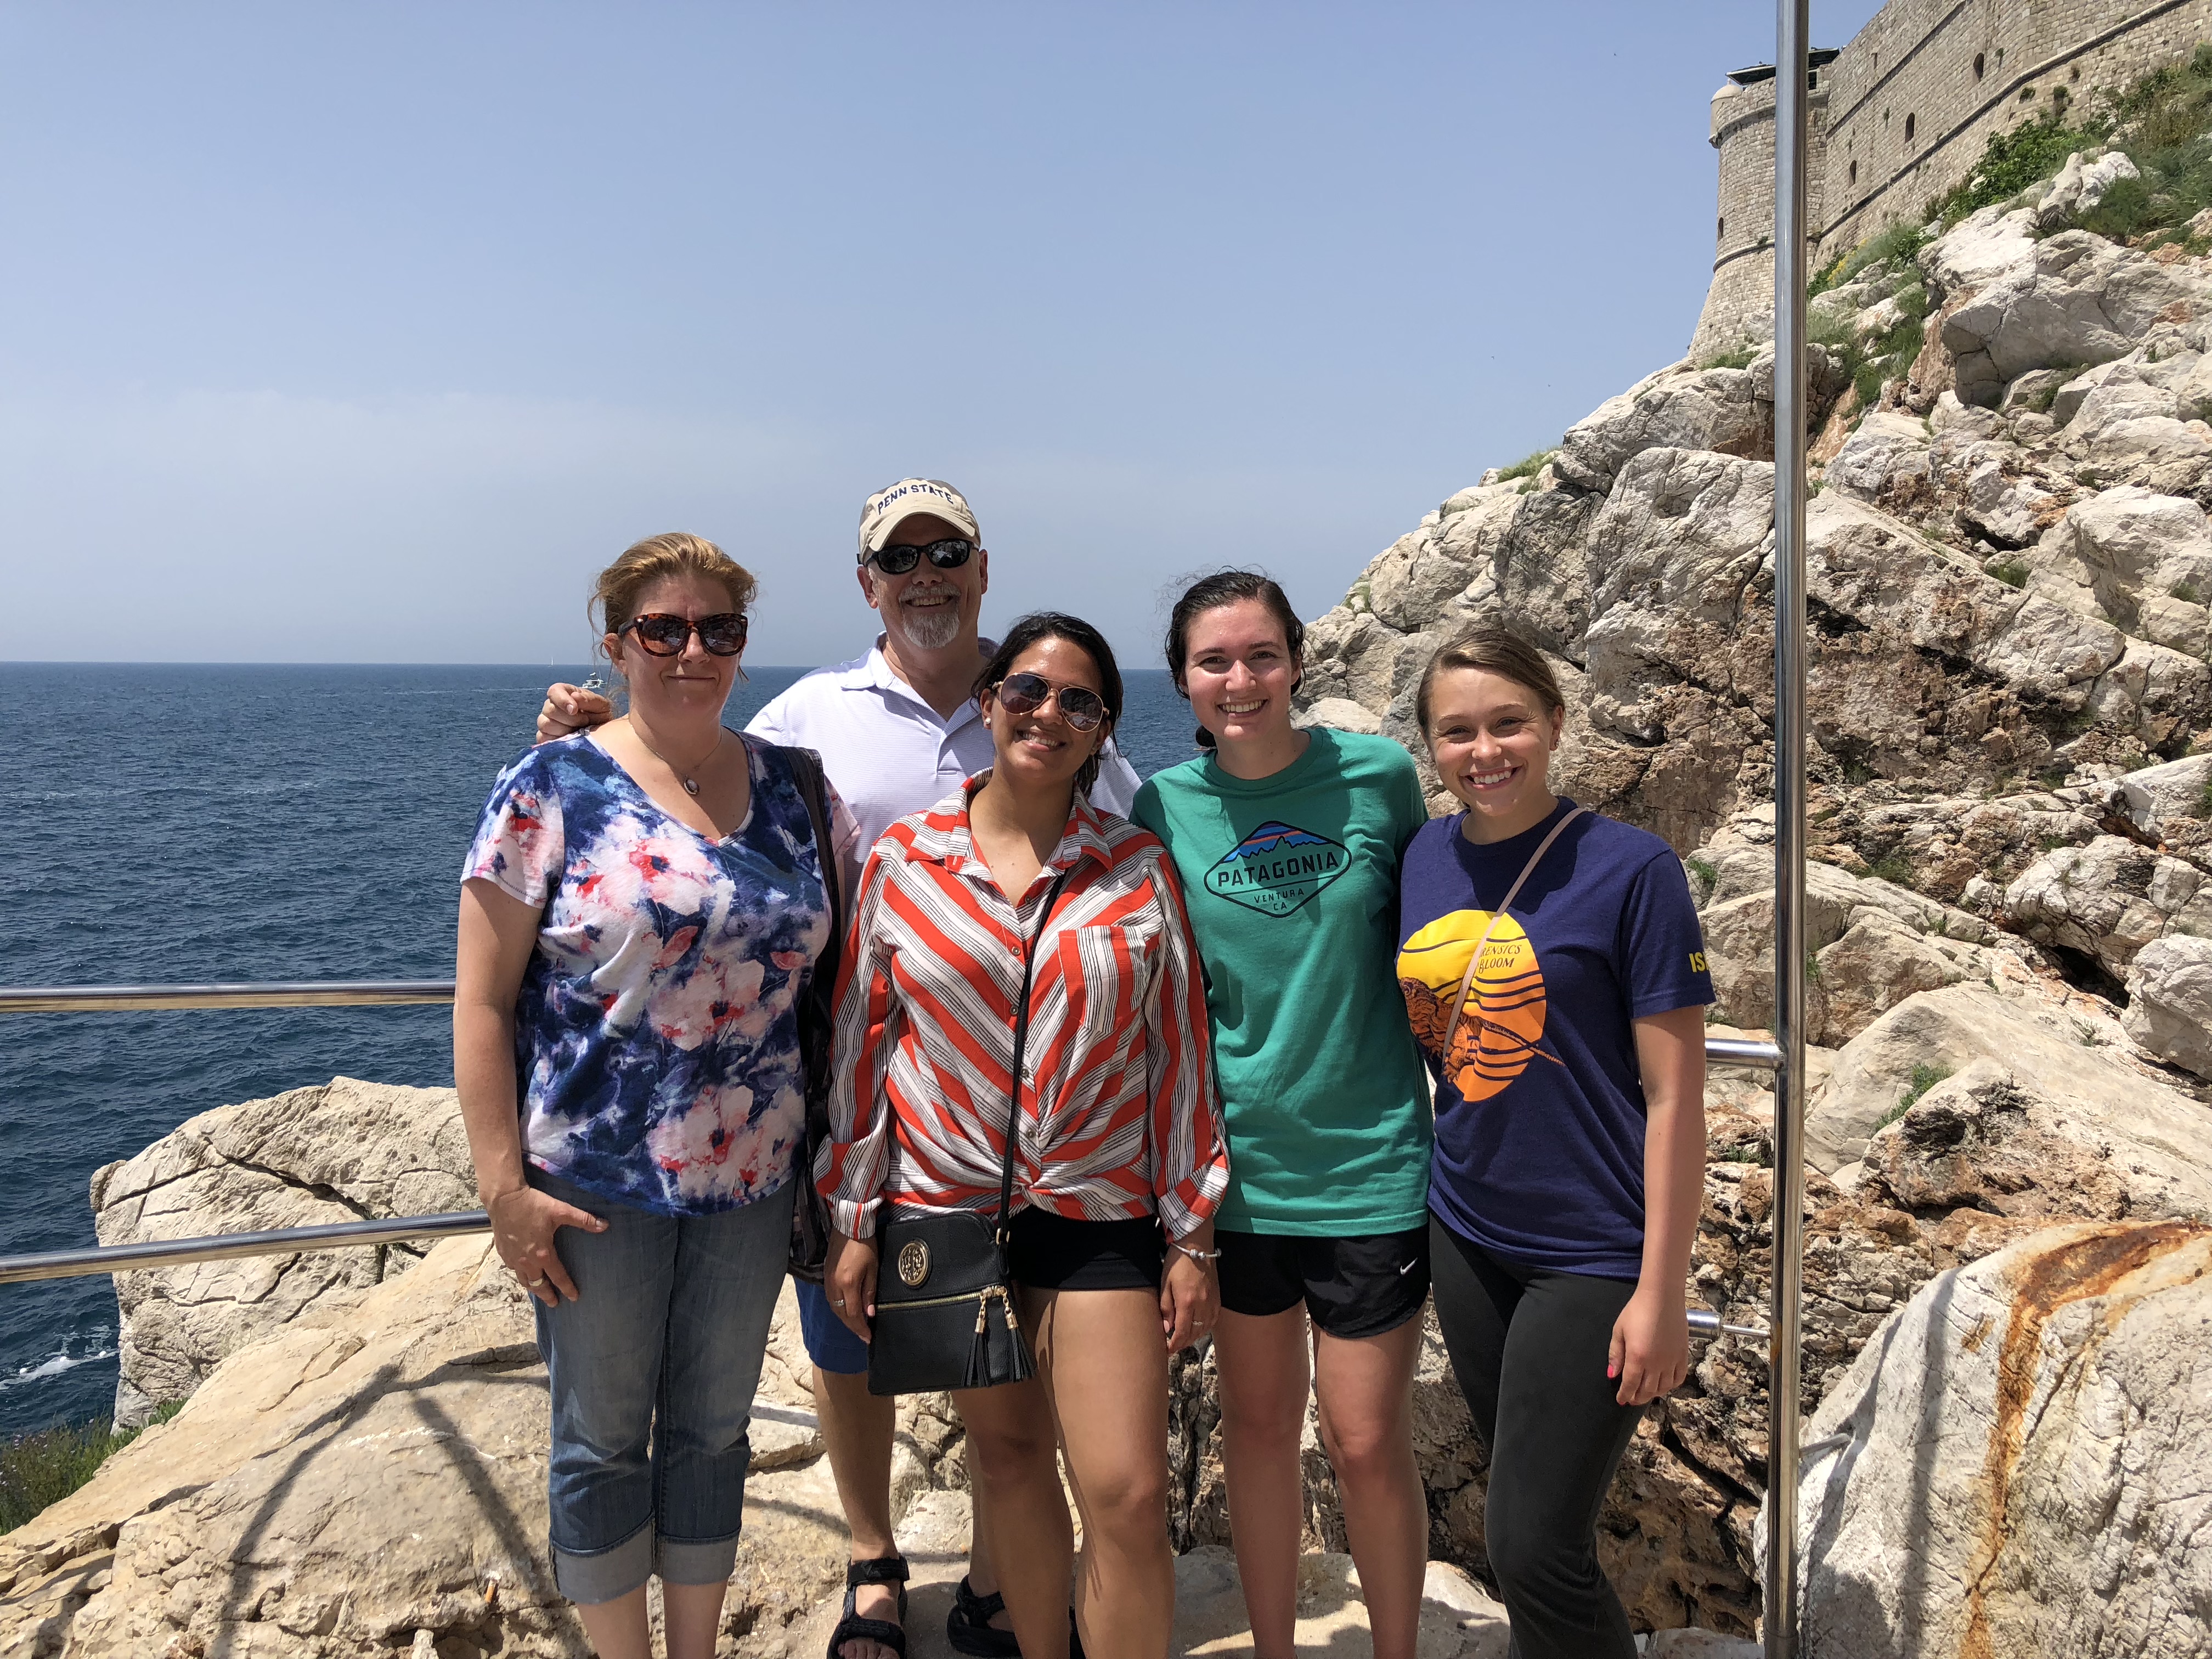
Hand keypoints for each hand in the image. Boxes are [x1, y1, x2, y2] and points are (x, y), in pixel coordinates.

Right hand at [486, 1186, 607, 1304]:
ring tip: (539, 1292)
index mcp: (543, 1254)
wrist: (504, 1198)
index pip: (558, 1277)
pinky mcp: (502, 1253)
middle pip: (538, 1285)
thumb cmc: (533, 1204)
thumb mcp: (561, 1210)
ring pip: (524, 1280)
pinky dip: (521, 1275)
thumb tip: (605, 1226)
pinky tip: (523, 1273)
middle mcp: (526, 1261)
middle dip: (547, 1295)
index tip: (574, 1298)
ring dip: (533, 1288)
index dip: (567, 1288)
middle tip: (554, 1303)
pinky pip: (513, 1270)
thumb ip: (583, 1220)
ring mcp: (512, 1258)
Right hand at [536, 682, 613, 743]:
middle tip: (584, 722)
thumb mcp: (601, 705)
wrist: (601, 735)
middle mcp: (551, 706)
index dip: (562, 700)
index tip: (574, 709)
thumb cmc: (599, 716)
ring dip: (564, 730)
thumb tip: (575, 696)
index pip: (554, 691)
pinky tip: (569, 740)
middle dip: (569, 718)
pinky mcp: (544, 737)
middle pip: (549, 709)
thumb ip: (589, 699)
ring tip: (578, 731)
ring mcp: (546, 721)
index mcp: (565, 693)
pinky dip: (556, 740)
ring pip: (545, 724)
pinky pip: (543, 738)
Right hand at [826, 1231, 878, 1342]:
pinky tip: (847, 1311)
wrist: (849, 1226)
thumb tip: (869, 1313)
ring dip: (845, 1319)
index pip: (853, 1314)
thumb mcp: (873, 1269)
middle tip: (863, 1335)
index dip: (861, 1328)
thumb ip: (869, 1292)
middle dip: (853, 1327)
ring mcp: (828, 1281)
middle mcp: (834, 1286)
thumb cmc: (865, 1245)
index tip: (868, 1338)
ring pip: (834, 1308)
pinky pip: (831, 1299)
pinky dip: (839, 1309)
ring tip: (857, 1326)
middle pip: (841, 1314)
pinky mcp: (825, 1276)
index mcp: (848, 1284)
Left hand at [1160, 1244, 1217, 1351]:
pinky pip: (1212, 1320)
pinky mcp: (1217, 1298)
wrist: (1196, 1245)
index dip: (1174, 1345)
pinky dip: (1204, 1328)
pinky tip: (1197, 1327)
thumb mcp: (1165, 1284)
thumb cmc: (1177, 1262)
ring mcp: (1212, 1302)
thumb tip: (1166, 1328)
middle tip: (1172, 1346)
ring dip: (1193, 1337)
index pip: (1182, 1333)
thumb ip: (1166, 1308)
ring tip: (1182, 1338)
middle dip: (1182, 1343)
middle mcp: (1203, 1305)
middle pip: (1194, 1334)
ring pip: (1204, 1329)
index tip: (1167, 1350)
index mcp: (1187, 1302)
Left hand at [1608, 1285, 1689, 1406]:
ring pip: (1663, 1388)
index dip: (1625, 1395)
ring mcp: (1672, 1361)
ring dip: (1653, 1394)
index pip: (1630, 1385)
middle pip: (1647, 1390)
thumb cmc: (1636, 1311)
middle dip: (1637, 1398)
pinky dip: (1671, 1385)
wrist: (1662, 1297)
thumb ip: (1615, 1354)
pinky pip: (1679, 1378)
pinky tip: (1664, 1384)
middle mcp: (1656, 1364)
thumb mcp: (1619, 1331)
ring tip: (1645, 1393)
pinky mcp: (1683, 1355)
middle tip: (1631, 1399)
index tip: (1620, 1400)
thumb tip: (1612, 1375)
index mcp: (1637, 1358)